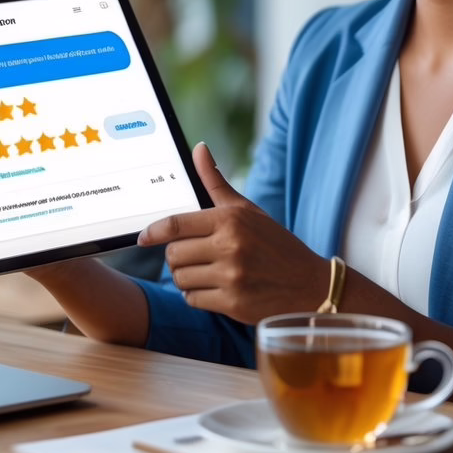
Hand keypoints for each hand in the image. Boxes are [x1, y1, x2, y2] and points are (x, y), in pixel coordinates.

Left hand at [137, 143, 329, 323]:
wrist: (309, 283)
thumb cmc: (274, 244)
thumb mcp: (248, 210)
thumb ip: (216, 182)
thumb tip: (199, 149)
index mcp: (231, 219)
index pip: (176, 224)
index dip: (153, 232)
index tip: (143, 238)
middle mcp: (230, 246)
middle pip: (173, 254)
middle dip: (176, 256)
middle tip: (192, 255)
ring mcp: (231, 276)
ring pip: (180, 278)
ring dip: (186, 277)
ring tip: (205, 271)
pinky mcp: (233, 303)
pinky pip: (193, 299)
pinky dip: (197, 295)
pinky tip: (214, 287)